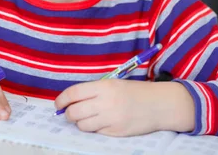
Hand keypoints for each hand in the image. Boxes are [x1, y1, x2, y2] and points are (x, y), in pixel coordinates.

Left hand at [54, 80, 194, 136]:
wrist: (159, 104)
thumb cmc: (135, 92)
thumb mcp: (114, 84)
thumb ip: (94, 92)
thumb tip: (71, 101)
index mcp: (104, 86)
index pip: (73, 93)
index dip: (61, 100)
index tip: (58, 104)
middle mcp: (105, 102)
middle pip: (74, 112)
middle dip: (68, 114)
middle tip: (70, 113)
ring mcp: (111, 119)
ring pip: (82, 125)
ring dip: (80, 123)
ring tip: (86, 119)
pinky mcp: (116, 132)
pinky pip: (96, 132)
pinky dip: (94, 129)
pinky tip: (100, 123)